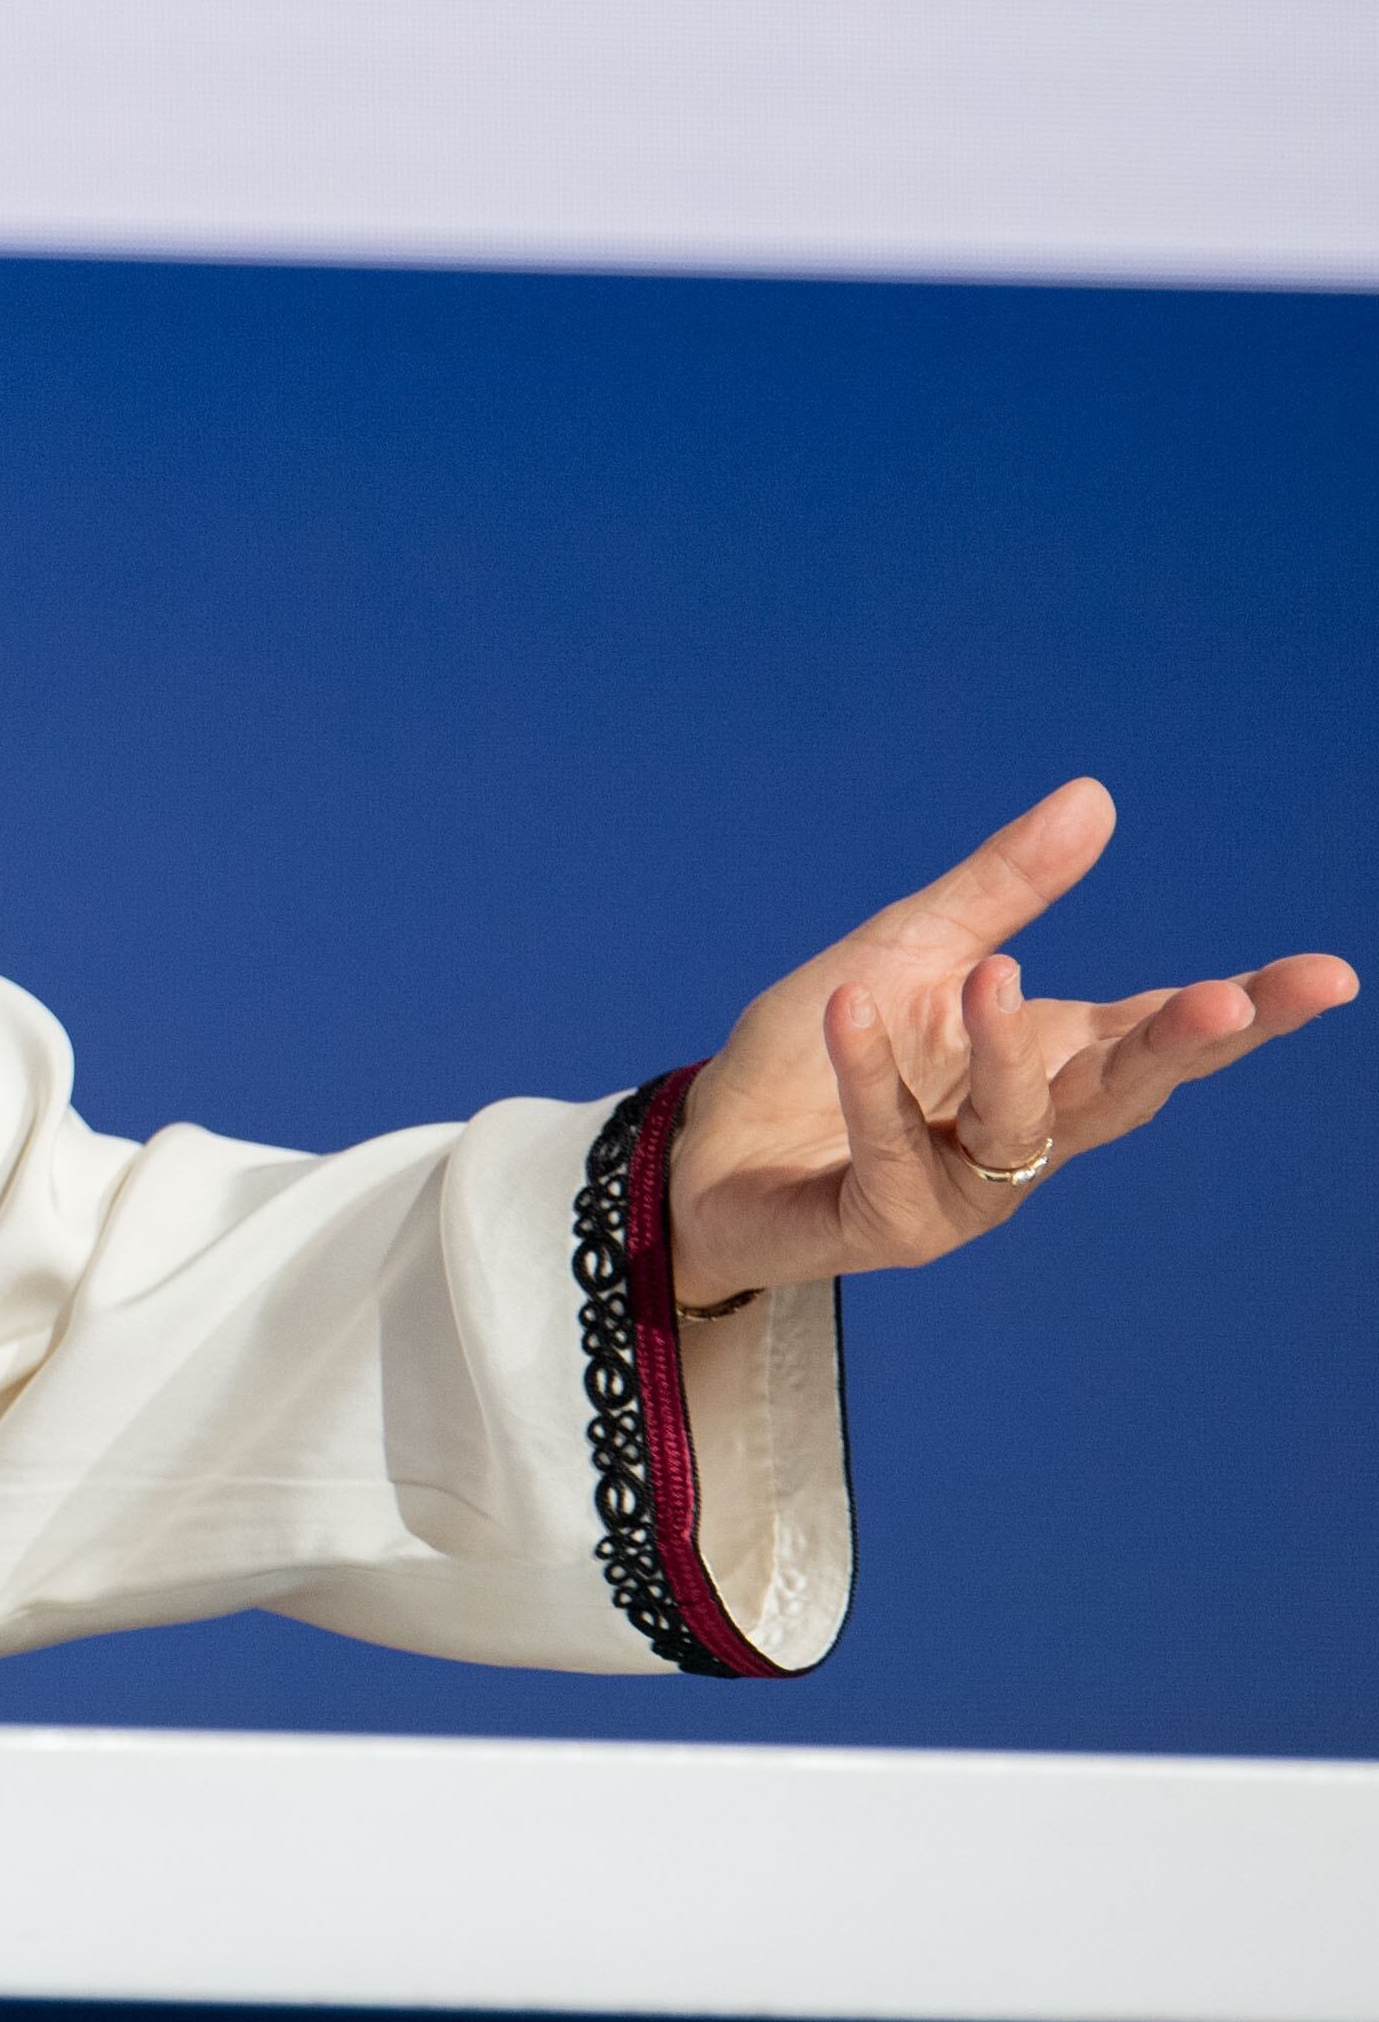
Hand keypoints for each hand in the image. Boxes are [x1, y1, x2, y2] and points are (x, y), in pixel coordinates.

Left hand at [666, 779, 1353, 1305]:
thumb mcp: (905, 948)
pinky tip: (850, 1008)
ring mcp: (964, 1192)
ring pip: (1021, 1129)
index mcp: (1041, 1063)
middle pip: (1124, 1094)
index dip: (1243, 1011)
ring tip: (989, 972)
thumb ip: (1000, 887)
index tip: (1327, 975)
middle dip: (1179, 1049)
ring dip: (1009, 1054)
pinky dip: (871, 1079)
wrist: (704, 1144)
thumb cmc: (813, 1050)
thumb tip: (1095, 796)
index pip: (1154, 1032)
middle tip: (1227, 1001)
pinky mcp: (888, 1225)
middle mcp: (1022, 1135)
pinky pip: (892, 1148)